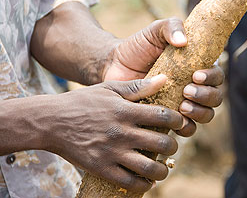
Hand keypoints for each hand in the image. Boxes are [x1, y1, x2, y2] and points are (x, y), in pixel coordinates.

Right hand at [48, 75, 183, 192]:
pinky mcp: (102, 168)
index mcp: (125, 111)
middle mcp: (122, 133)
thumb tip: (164, 79)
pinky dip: (144, 184)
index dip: (177, 120)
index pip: (164, 116)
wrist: (52, 122)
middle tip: (169, 144)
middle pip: (162, 143)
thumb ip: (137, 86)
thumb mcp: (109, 89)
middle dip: (172, 145)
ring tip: (163, 166)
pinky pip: (131, 182)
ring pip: (150, 168)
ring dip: (163, 169)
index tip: (178, 122)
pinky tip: (146, 179)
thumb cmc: (82, 102)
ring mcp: (112, 153)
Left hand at [103, 18, 223, 136]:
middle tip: (186, 91)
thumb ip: (171, 27)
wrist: (114, 65)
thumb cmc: (136, 47)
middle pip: (214, 98)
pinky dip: (185, 128)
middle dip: (206, 96)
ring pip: (204, 115)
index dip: (212, 77)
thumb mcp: (155, 31)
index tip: (196, 75)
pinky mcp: (166, 116)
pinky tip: (175, 121)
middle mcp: (190, 86)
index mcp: (193, 67)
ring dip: (199, 113)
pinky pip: (185, 128)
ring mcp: (179, 103)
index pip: (215, 75)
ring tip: (182, 106)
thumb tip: (184, 42)